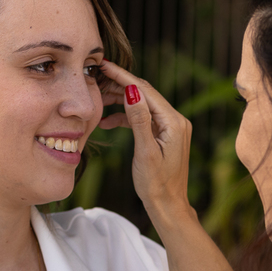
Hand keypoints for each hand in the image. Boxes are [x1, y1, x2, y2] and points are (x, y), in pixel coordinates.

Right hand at [98, 61, 192, 216]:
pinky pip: (143, 118)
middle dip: (120, 85)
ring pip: (142, 104)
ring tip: (98, 100)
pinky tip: (108, 121)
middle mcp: (175, 120)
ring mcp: (170, 127)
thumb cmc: (156, 184)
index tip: (104, 65)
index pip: (146, 90)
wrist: (167, 205)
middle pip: (144, 93)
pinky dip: (126, 117)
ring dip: (121, 101)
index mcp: (174, 122)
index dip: (123, 76)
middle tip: (96, 79)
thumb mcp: (145, 152)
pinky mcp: (164, 135)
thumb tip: (132, 91)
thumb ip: (139, 121)